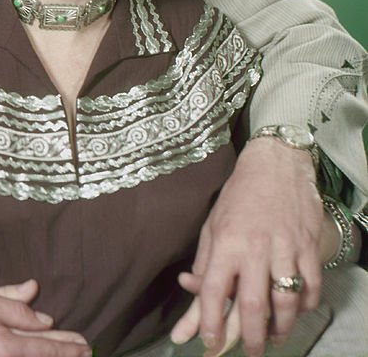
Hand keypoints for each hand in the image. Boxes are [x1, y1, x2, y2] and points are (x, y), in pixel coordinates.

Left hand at [172, 138, 322, 356]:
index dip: (208, 322)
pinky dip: (304, 306)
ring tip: (272, 339)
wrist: (276, 164)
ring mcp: (285, 248)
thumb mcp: (213, 222)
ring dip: (280, 329)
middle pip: (253, 306)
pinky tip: (295, 312)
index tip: (208, 342)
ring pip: (285, 303)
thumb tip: (191, 288)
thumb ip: (206, 259)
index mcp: (225, 241)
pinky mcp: (308, 247)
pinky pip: (309, 288)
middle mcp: (255, 248)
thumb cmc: (239, 194)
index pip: (213, 290)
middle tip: (248, 352)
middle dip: (249, 338)